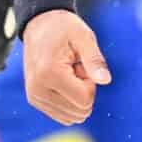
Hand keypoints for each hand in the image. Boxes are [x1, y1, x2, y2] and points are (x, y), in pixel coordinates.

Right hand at [21, 8, 111, 123]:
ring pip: (72, 117)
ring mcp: (34, 97)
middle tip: (75, 68)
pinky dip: (69, 102)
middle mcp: (37, 89)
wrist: (40, 24)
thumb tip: (106, 81)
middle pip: (79, 112)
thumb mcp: (84, 38)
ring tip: (68, 73)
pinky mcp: (35, 101)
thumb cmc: (64, 28)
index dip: (91, 83)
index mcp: (48, 73)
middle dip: (84, 91)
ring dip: (76, 96)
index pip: (85, 100)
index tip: (82, 65)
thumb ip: (95, 61)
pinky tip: (63, 81)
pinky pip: (63, 116)